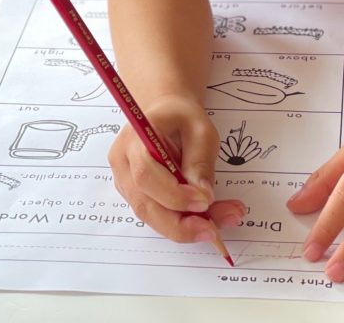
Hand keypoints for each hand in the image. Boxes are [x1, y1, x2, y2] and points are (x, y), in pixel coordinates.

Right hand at [108, 94, 245, 243]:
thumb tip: (204, 196)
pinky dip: (182, 223)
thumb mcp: (200, 129)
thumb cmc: (181, 116)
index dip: (174, 194)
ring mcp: (126, 182)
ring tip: (221, 222)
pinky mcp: (136, 195)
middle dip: (181, 224)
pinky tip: (209, 219)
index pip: (146, 174)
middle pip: (144, 204)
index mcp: (134, 139)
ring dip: (186, 227)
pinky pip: (157, 215)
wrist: (165, 113)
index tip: (205, 202)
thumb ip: (200, 160)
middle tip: (214, 230)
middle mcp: (122, 164)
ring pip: (151, 216)